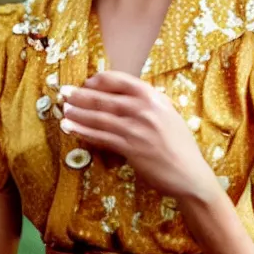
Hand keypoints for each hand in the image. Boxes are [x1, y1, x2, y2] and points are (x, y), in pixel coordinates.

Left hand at [59, 71, 219, 200]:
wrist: (190, 173)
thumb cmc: (179, 144)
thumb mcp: (167, 114)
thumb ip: (147, 104)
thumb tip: (122, 98)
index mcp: (154, 96)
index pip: (121, 80)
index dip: (100, 80)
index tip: (87, 82)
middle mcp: (144, 109)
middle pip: (105, 98)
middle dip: (81, 95)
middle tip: (63, 92)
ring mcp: (136, 128)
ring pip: (99, 117)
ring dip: (78, 113)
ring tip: (63, 109)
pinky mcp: (130, 148)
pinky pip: (101, 137)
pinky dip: (83, 131)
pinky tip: (70, 128)